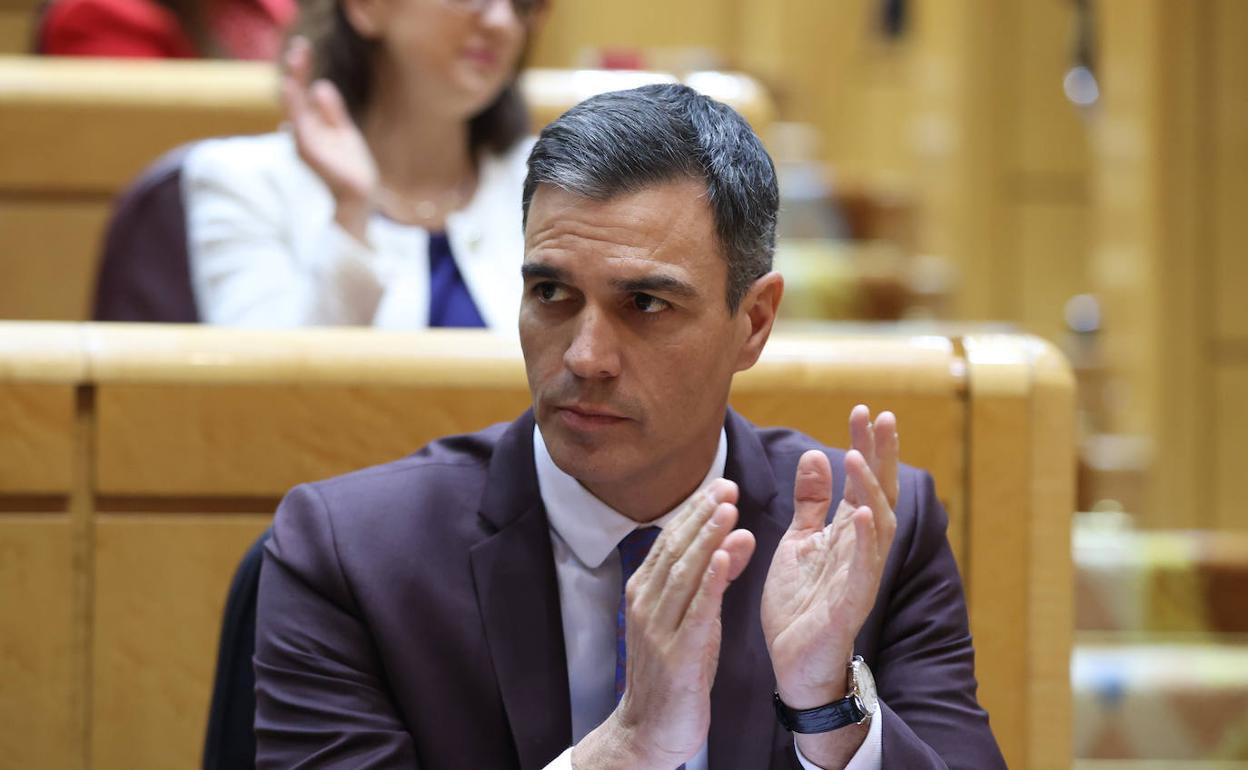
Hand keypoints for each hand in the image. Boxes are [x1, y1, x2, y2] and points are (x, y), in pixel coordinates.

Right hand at [281, 36, 378, 240]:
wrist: (360, 195)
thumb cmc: (351, 168)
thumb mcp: (344, 132)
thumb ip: (332, 111)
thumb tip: (320, 84)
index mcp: (312, 125)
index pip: (303, 92)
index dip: (302, 70)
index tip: (303, 46)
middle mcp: (304, 131)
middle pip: (296, 95)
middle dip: (296, 70)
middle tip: (299, 46)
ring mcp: (305, 141)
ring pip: (295, 107)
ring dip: (294, 81)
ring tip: (295, 58)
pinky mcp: (309, 152)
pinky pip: (299, 125)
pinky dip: (295, 107)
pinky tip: (292, 87)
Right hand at [572, 480, 755, 769]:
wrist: (649, 731)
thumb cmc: (673, 673)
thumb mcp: (694, 620)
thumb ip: (714, 578)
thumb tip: (738, 534)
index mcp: (645, 590)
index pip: (671, 540)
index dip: (695, 511)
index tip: (720, 485)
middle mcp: (646, 603)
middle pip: (675, 549)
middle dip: (702, 515)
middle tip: (728, 486)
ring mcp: (658, 629)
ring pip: (684, 573)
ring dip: (707, 538)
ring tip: (728, 509)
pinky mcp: (676, 655)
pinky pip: (696, 612)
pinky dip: (711, 582)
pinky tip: (726, 557)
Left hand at [761, 405, 898, 709]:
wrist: (794, 663)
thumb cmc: (801, 603)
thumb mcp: (800, 541)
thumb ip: (811, 502)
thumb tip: (814, 454)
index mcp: (848, 533)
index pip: (863, 481)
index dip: (867, 445)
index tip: (864, 410)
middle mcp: (862, 550)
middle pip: (878, 493)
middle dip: (881, 455)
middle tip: (880, 416)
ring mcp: (859, 576)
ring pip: (875, 526)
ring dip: (869, 490)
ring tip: (857, 455)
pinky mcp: (850, 604)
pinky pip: (862, 568)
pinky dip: (864, 540)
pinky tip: (860, 512)